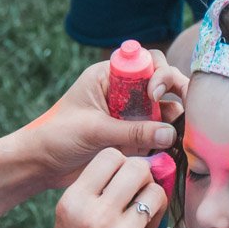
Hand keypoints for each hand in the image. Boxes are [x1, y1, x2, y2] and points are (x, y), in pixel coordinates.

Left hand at [24, 52, 186, 189]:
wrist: (42, 165)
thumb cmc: (57, 137)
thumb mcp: (94, 130)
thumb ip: (133, 131)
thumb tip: (170, 133)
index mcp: (109, 77)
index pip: (146, 62)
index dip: (159, 74)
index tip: (154, 95)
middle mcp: (124, 92)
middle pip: (163, 83)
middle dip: (177, 93)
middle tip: (186, 110)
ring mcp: (131, 115)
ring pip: (166, 109)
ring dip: (176, 119)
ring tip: (182, 135)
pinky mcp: (134, 137)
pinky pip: (160, 134)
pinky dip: (169, 139)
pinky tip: (175, 148)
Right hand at [38, 148, 173, 227]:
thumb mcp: (70, 218)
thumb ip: (97, 191)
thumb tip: (140, 166)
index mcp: (74, 201)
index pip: (111, 156)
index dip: (124, 164)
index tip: (126, 181)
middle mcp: (96, 216)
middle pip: (139, 170)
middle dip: (145, 180)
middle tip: (141, 198)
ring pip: (157, 196)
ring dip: (156, 207)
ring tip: (145, 223)